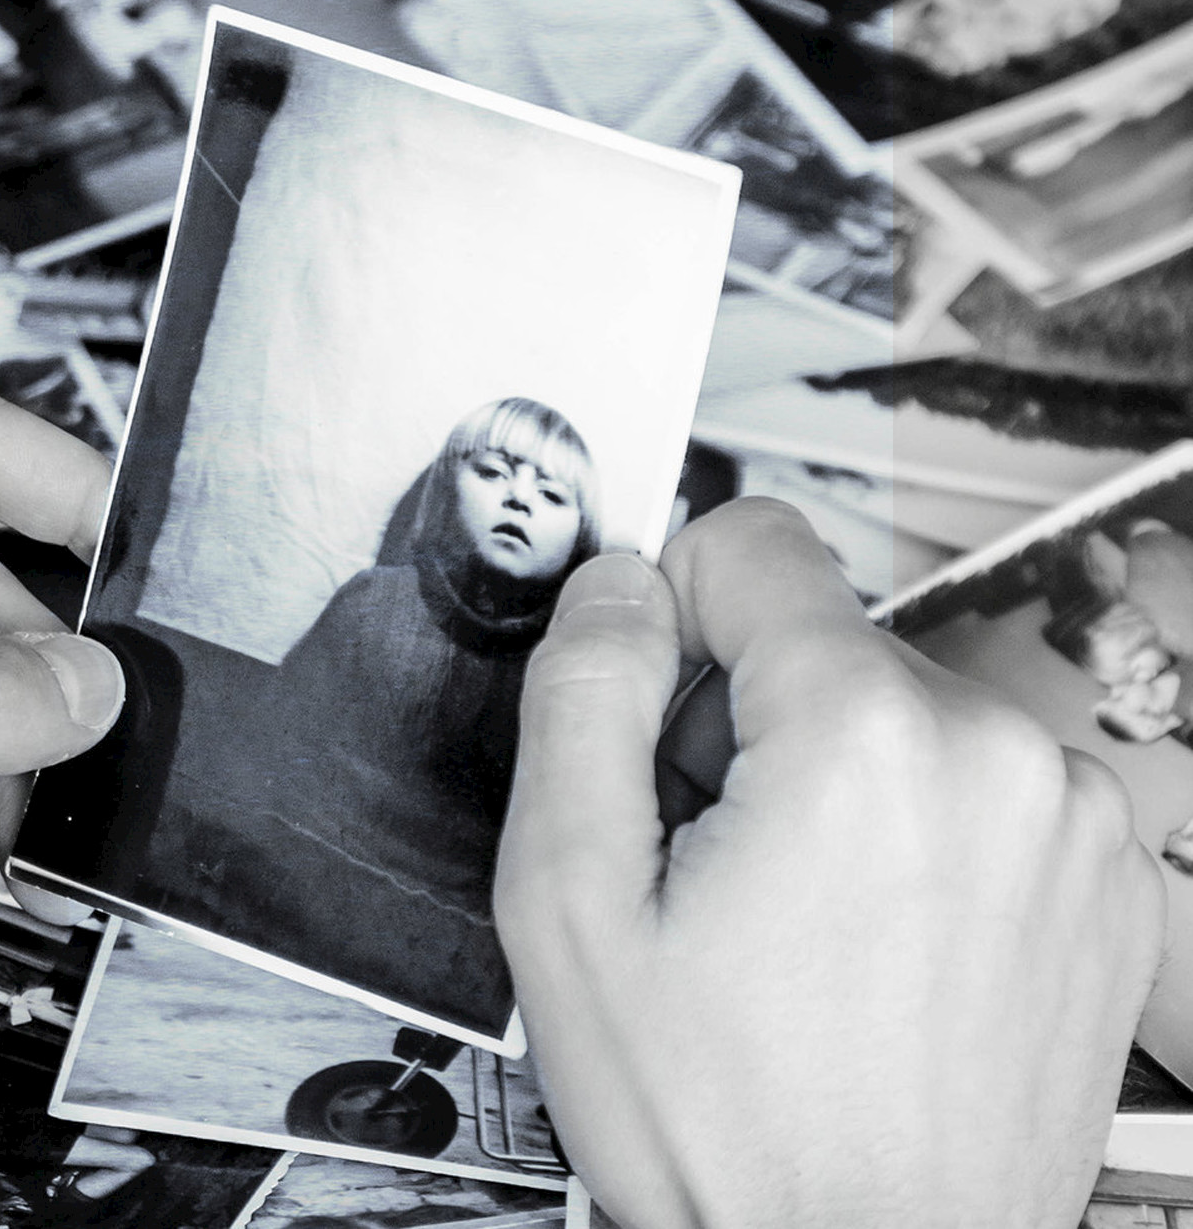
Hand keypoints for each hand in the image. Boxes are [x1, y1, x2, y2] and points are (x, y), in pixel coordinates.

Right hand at [496, 499, 1165, 1228]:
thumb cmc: (728, 1128)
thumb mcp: (572, 905)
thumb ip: (581, 701)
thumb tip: (614, 589)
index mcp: (866, 739)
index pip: (752, 543)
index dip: (674, 611)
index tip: (658, 700)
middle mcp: (995, 756)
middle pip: (818, 636)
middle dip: (745, 718)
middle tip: (716, 858)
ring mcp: (1066, 819)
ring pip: (892, 707)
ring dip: (828, 777)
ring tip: (796, 915)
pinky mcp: (1099, 873)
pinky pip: (969, 777)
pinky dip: (909, 827)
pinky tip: (869, 938)